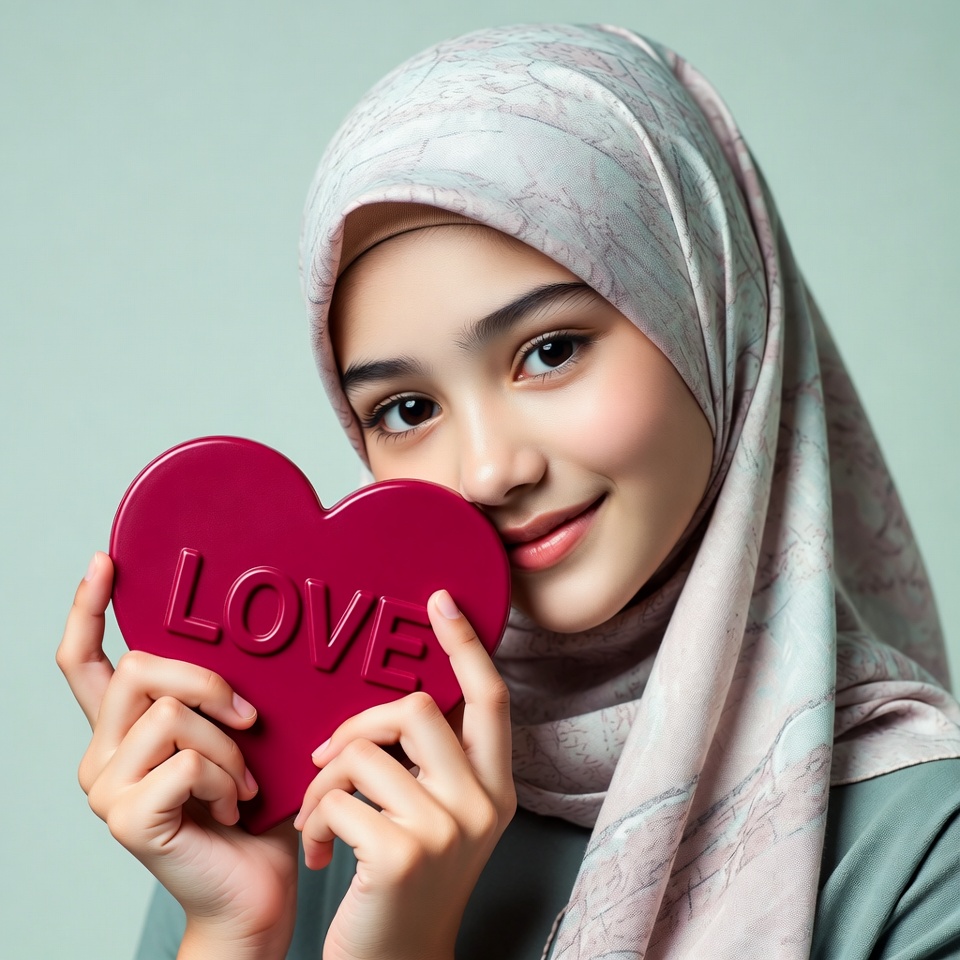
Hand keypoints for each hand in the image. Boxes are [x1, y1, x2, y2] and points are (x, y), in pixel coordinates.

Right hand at [57, 552, 298, 958]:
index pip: (85, 661)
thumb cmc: (257, 811)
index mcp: (127, 730)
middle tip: (250, 718)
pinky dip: (226, 777)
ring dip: (228, 746)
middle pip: (139, 668)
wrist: (257, 891)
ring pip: (169, 714)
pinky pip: (185, 759)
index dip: (88, 608)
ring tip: (244, 783)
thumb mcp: (244, 736)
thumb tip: (256, 632)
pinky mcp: (127, 817)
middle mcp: (103, 754)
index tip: (106, 563)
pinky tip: (234, 806)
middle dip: (206, 682)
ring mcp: (107, 789)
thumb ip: (228, 694)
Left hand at [294, 589, 515, 959]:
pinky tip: (320, 852)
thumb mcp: (439, 818)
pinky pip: (337, 798)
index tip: (440, 601)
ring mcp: (446, 829)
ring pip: (365, 752)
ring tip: (320, 818)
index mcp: (496, 788)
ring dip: (325, 783)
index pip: (490, 697)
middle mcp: (483, 804)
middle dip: (359, 724)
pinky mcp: (401, 853)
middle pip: (419, 709)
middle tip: (330, 756)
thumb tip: (393, 703)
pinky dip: (315, 821)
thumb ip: (432, 762)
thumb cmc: (406, 885)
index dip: (466, 644)